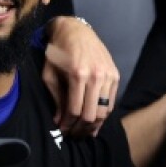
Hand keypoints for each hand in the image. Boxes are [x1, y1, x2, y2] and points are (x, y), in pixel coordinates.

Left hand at [42, 16, 119, 135]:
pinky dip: (103, 114)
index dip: (68, 125)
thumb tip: (60, 121)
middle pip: (92, 115)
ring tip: (84, 131)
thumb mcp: (50, 74)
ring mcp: (108, 76)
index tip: (62, 131)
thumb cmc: (58, 52)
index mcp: (78, 74)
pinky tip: (95, 121)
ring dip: (94, 125)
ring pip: (104, 112)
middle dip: (81, 129)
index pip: (75, 110)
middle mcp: (96, 76)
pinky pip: (111, 102)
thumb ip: (56, 98)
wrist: (76, 31)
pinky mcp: (115, 76)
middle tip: (74, 135)